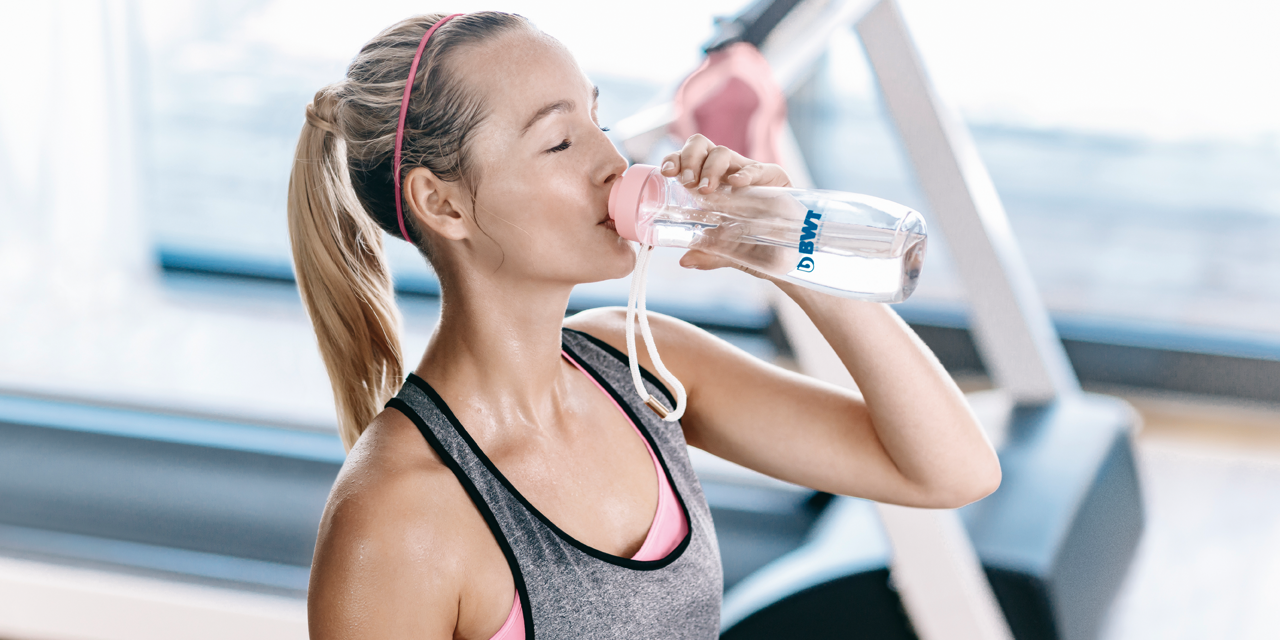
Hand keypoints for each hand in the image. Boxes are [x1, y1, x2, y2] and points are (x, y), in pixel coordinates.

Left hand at [659, 134, 791, 274]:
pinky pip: (756, 168)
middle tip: (686, 181)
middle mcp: (725, 174)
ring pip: (723, 152)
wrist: (792, 253)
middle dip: (688, 158)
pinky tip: (736, 184)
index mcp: (709, 186)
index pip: (686, 161)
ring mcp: (748, 173)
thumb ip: (709, 254)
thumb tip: (685, 260)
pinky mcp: (773, 177)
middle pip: (701, 146)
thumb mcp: (729, 253)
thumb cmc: (757, 246)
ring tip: (705, 190)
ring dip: (710, 168)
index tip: (667, 172)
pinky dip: (744, 173)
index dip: (675, 160)